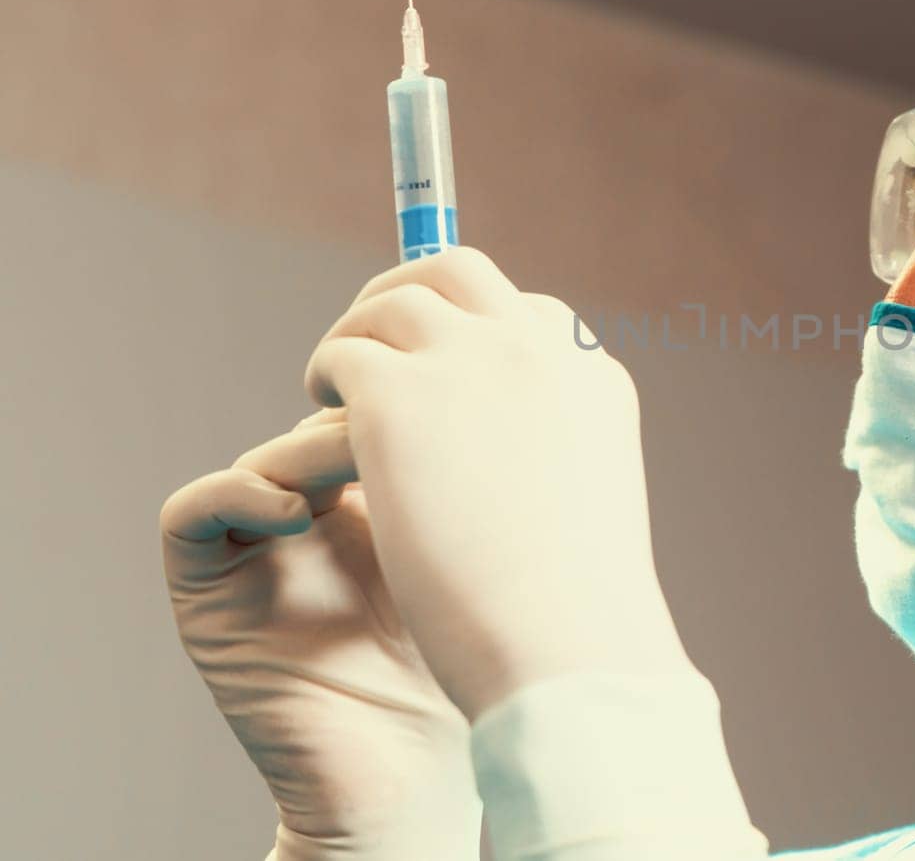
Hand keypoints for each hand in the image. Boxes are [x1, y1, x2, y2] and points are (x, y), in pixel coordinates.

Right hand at [160, 409, 481, 860]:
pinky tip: (301, 514)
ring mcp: (259, 552)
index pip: (385, 414)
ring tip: (362, 463)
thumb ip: (478, 480)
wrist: (415, 776)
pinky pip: (194, 513)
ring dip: (309, 451)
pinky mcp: (207, 592)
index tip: (453, 396)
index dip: (412, 399)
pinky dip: (240, 494)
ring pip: (266, 459)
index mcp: (384, 502)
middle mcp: (319, 518)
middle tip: (408, 421)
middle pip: (324, 425)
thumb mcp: (480, 554)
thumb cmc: (468, 669)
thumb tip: (512, 390)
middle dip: (368, 418)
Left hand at [302, 246, 689, 721]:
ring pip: (388, 306)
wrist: (565, 650)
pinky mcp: (395, 397)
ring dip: (355, 339)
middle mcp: (537, 350)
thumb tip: (499, 463)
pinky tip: (314, 438)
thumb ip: (548, 463)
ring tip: (329, 393)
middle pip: (457, 272)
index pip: (528, 315)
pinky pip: (339, 361)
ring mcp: (467, 364)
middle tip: (370, 341)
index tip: (444, 363)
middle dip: (406, 294)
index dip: (474, 331)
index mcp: (592, 380)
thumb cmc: (577, 617)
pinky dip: (323, 387)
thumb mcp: (584, 515)